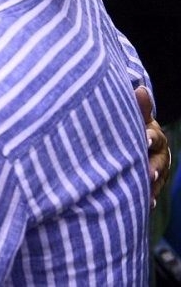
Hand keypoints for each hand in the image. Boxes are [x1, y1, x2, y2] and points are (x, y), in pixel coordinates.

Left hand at [136, 86, 170, 207]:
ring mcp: (157, 171)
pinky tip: (145, 206)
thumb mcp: (137, 118)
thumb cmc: (135, 127)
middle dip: (154, 167)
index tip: (146, 138)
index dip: (150, 137)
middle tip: (149, 172)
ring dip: (152, 186)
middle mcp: (160, 155)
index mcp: (155, 137)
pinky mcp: (151, 184)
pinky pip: (150, 192)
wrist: (140, 142)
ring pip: (156, 180)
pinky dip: (148, 198)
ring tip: (146, 195)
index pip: (154, 137)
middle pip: (159, 162)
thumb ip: (139, 108)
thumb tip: (141, 89)